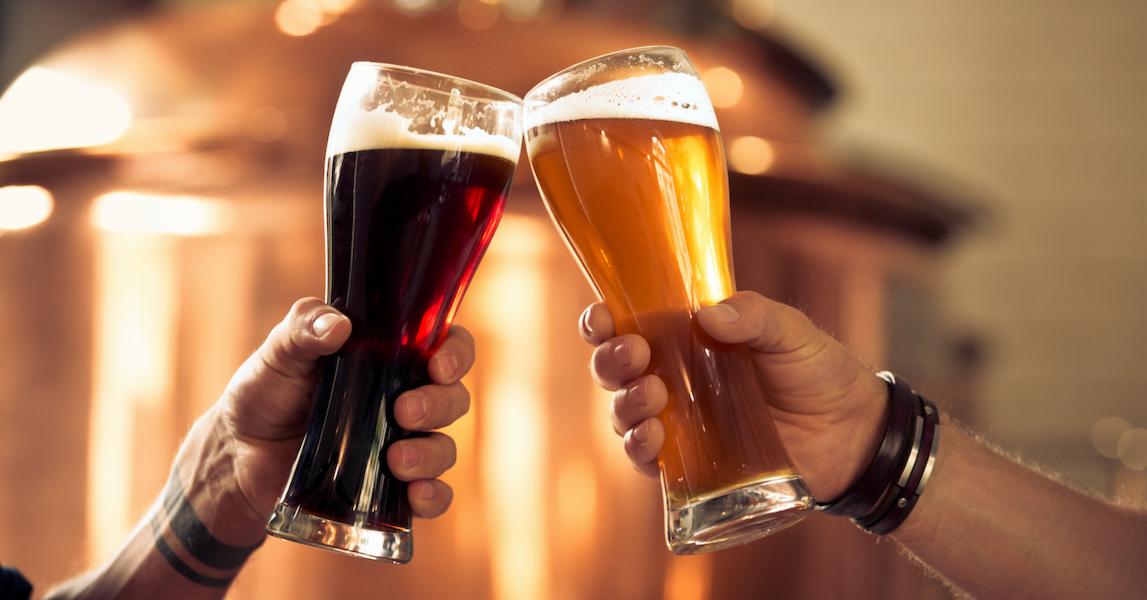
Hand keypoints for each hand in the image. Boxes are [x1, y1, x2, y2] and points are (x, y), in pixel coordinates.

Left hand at [218, 297, 472, 528]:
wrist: (238, 457)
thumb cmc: (265, 393)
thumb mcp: (278, 353)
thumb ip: (302, 328)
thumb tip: (338, 324)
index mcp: (391, 359)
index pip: (448, 346)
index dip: (456, 353)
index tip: (438, 365)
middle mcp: (406, 399)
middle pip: (453, 399)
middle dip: (438, 405)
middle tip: (404, 412)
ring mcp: (401, 446)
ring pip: (444, 448)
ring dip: (431, 454)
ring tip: (396, 460)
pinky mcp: (390, 489)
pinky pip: (432, 496)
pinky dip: (432, 497)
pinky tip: (414, 496)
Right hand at [581, 291, 888, 500]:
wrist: (853, 435)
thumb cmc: (818, 372)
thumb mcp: (791, 333)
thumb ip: (754, 316)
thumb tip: (708, 314)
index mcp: (685, 337)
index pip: (628, 323)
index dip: (603, 321)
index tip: (603, 317)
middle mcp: (672, 378)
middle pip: (614, 369)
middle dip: (610, 361)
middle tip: (636, 354)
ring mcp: (678, 423)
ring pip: (622, 414)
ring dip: (624, 405)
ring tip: (653, 399)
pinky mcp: (690, 465)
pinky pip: (647, 461)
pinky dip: (639, 449)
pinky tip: (652, 440)